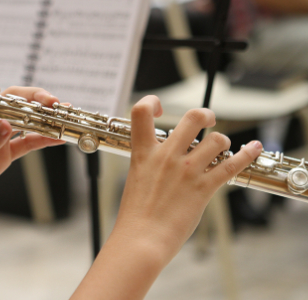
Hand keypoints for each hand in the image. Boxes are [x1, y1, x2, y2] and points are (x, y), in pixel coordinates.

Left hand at [0, 74, 64, 216]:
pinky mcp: (5, 154)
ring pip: (24, 121)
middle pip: (12, 102)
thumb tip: (6, 126)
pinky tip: (57, 138)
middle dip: (33, 99)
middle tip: (51, 103)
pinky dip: (42, 140)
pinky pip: (27, 144)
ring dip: (42, 118)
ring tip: (61, 116)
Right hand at [115, 95, 262, 259]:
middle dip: (205, 114)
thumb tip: (166, 155)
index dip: (152, 102)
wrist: (141, 239)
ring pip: (217, 140)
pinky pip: (231, 164)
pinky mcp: (203, 188)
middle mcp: (166, 156)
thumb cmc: (136, 214)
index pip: (141, 111)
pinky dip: (247, 154)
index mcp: (144, 153)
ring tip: (219, 149)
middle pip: (193, 117)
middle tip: (207, 120)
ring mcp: (186, 171)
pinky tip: (253, 147)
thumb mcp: (137, 179)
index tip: (160, 108)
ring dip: (221, 142)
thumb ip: (151, 162)